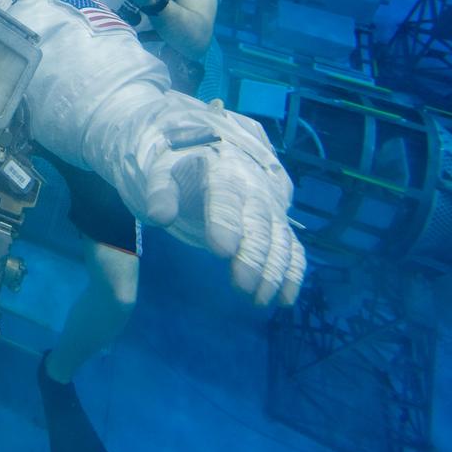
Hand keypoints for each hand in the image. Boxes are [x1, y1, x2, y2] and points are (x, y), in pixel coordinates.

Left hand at [144, 145, 305, 305]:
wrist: (220, 151)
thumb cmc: (187, 168)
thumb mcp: (166, 171)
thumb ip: (161, 192)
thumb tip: (158, 217)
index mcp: (224, 170)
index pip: (226, 196)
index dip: (225, 223)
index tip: (220, 251)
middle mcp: (255, 189)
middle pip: (258, 223)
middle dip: (253, 255)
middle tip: (242, 285)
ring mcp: (272, 208)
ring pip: (280, 239)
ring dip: (274, 270)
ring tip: (260, 299)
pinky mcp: (280, 225)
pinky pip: (293, 248)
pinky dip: (292, 273)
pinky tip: (284, 299)